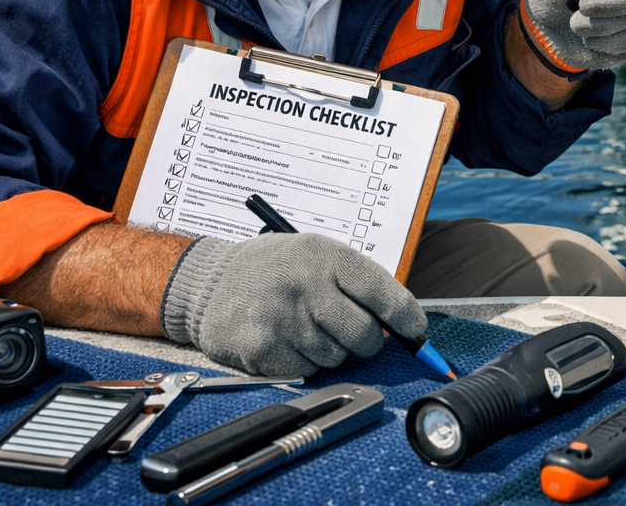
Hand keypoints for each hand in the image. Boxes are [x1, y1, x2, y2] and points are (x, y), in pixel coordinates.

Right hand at [161, 233, 425, 375]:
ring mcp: (283, 316)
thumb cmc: (273, 271)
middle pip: (365, 336)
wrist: (207, 283)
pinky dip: (301, 363)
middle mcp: (306, 283)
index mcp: (326, 255)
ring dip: (327, 350)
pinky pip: (306, 371)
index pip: (383, 292)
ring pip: (336, 357)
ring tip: (301, 326)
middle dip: (364, 342)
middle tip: (347, 332)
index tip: (417, 333)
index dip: (407, 318)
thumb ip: (355, 284)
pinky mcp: (262, 346)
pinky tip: (281, 340)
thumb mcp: (315, 256)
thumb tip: (401, 323)